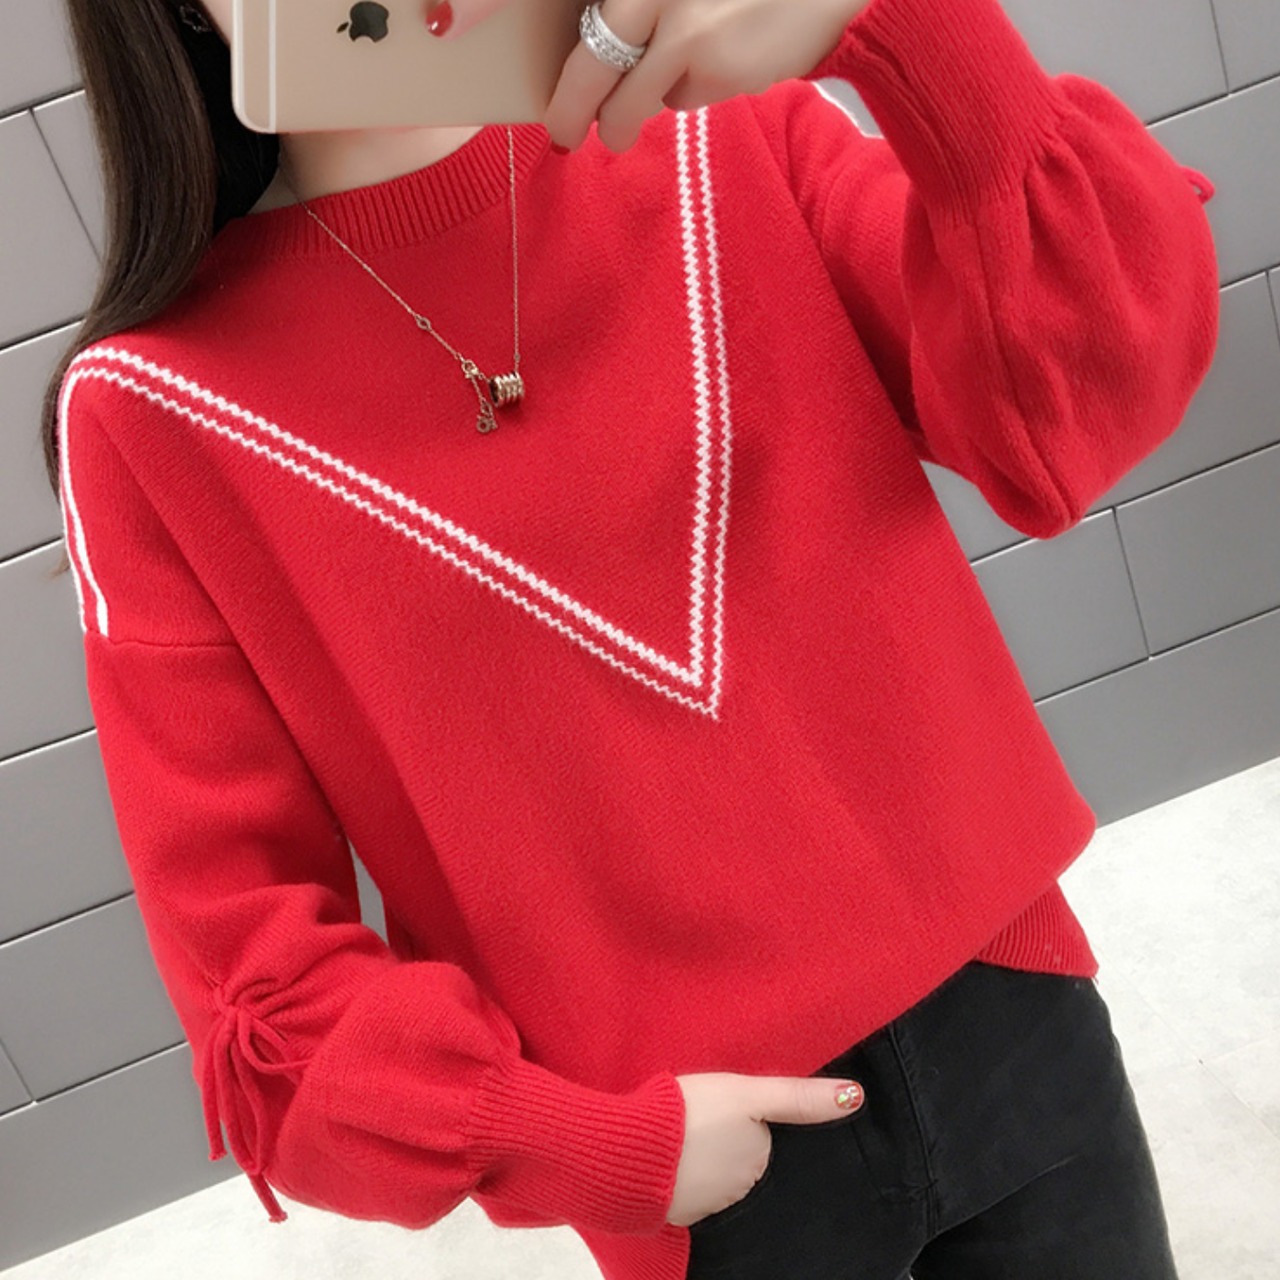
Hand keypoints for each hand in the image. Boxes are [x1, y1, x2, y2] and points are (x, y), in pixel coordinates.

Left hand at [427, 0, 873, 153]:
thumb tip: (598, 55)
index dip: (484, 4)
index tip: (440, 23)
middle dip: (570, 110)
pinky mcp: (710, 62)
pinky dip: (688, 96)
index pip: (568, 16)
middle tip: (560, 133)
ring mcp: (680, 24)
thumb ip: (638, 12)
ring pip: (634, 94)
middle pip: (588, 64)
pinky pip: (679, 99)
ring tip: (640, 118)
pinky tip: (718, 65)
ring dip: (631, 115)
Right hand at [666, 1070, 864, 1226]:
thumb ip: (798, 1096)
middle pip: (744, 1158)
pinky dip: (684, 1172)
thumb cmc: (691, 1113)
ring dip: (707, 1156)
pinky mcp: (678, 1208)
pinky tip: (672, 1154)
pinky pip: (690, 1187)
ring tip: (686, 1132)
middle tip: (706, 1115)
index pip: (764, 1139)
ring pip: (717, 1173)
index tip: (733, 1107)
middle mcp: (742, 1188)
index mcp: (760, 1159)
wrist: (632, 1150)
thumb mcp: (746, 1091)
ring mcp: (709, 1202)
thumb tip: (855, 1096)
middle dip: (731, 1141)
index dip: (751, 1120)